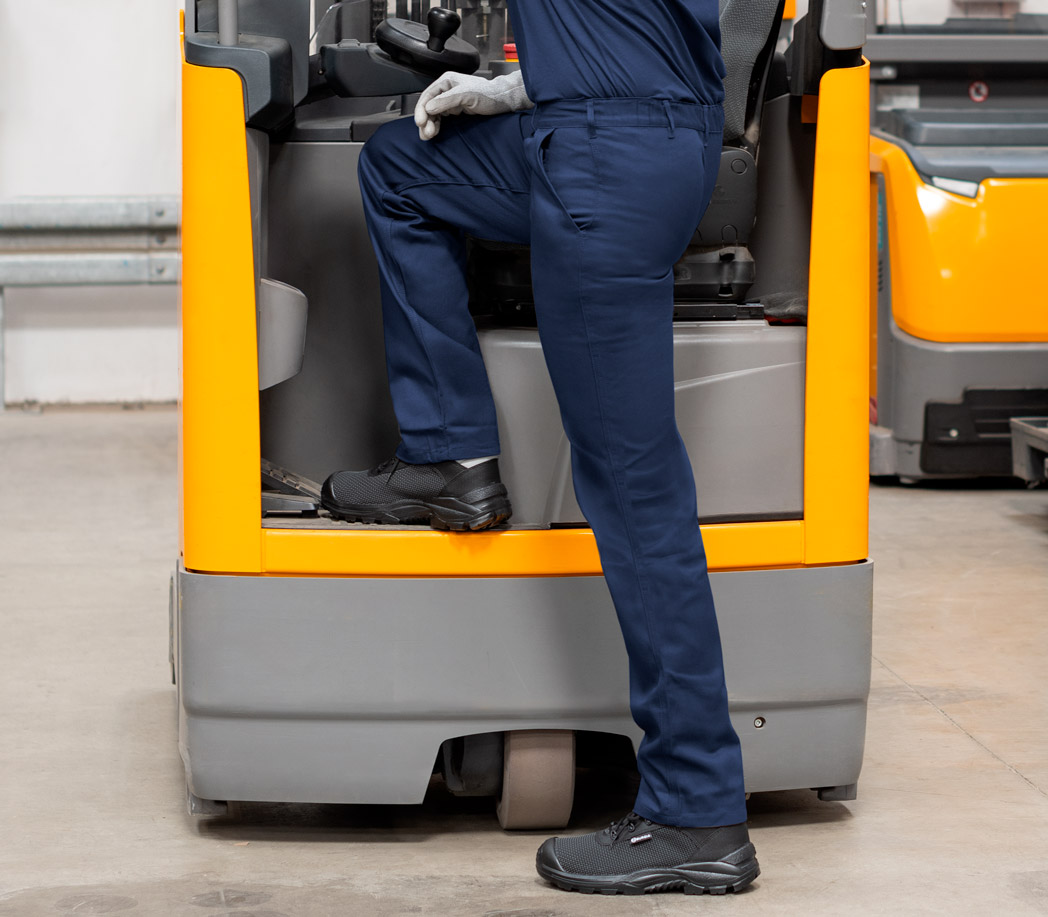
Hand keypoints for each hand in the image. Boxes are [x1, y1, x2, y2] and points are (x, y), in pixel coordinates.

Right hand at [414, 70, 532, 140]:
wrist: (502, 101)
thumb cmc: (488, 93)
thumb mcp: (466, 95)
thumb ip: (447, 100)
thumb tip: (429, 107)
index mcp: (446, 81)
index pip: (428, 95)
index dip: (421, 109)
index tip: (420, 122)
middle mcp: (446, 90)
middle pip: (428, 106)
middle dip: (425, 120)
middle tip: (426, 133)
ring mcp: (450, 101)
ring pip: (434, 114)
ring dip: (430, 125)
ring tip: (428, 136)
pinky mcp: (455, 110)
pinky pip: (441, 119)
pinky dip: (437, 126)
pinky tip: (435, 133)